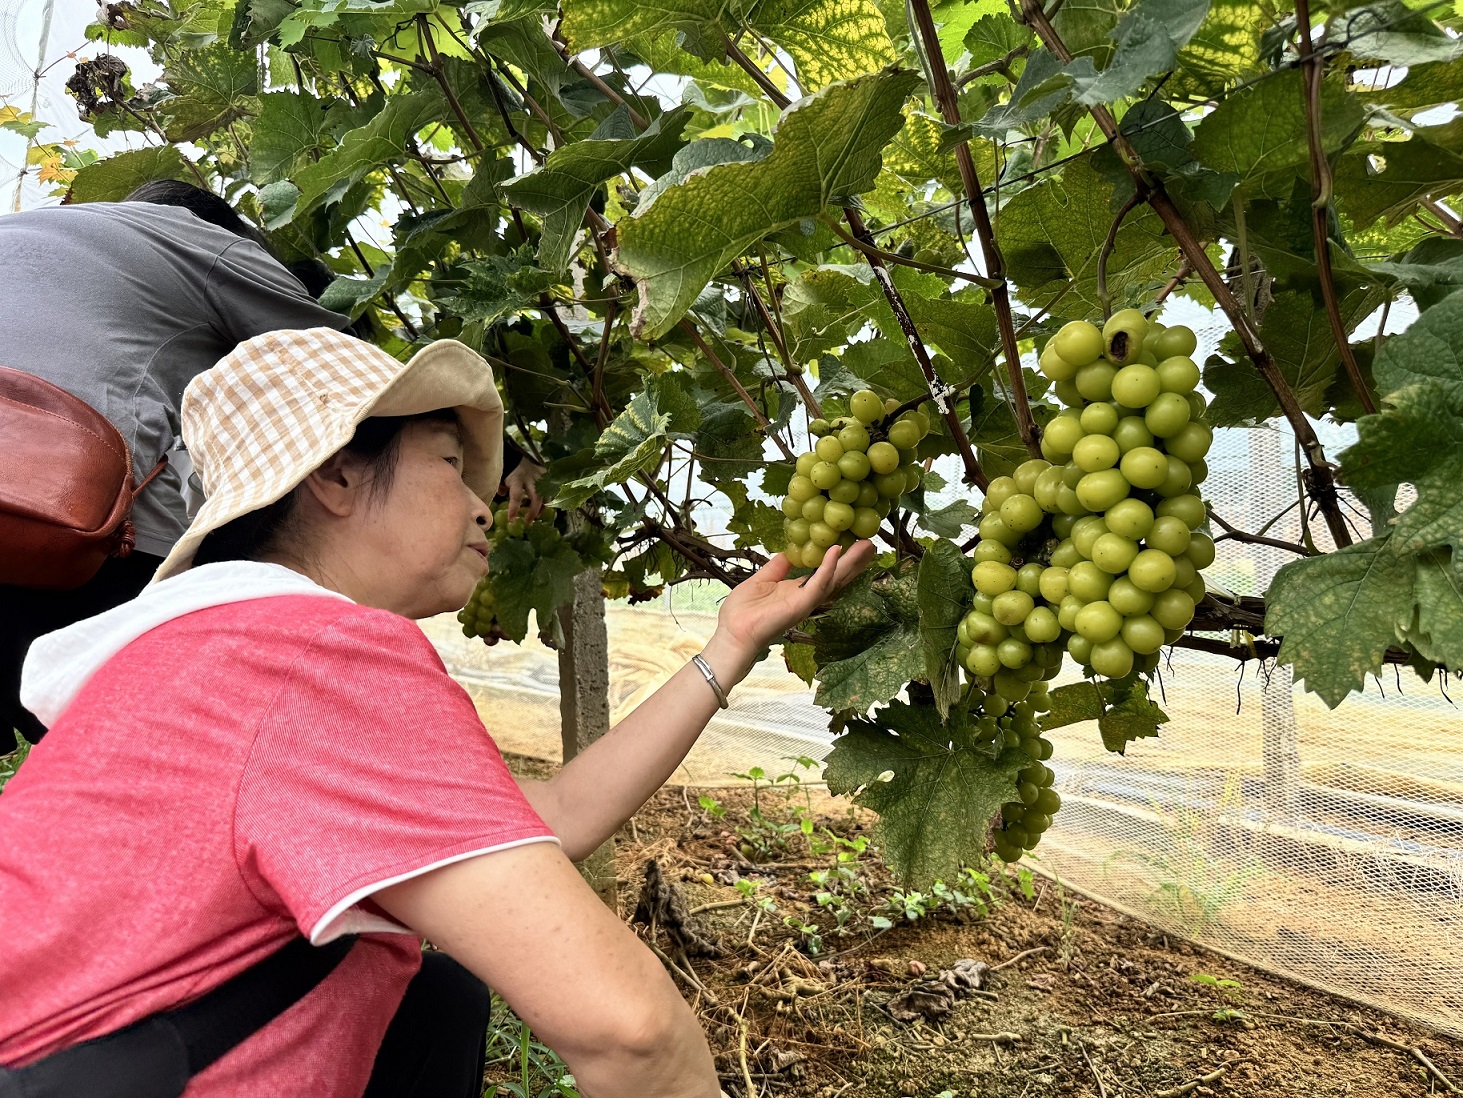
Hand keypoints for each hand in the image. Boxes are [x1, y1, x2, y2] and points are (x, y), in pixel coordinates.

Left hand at [504, 459, 546, 522]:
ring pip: (546, 495)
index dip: (514, 509)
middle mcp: (530, 479)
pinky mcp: (545, 475)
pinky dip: (549, 498)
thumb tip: (502, 494)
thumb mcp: (502, 478)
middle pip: (535, 498)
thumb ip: (502, 487)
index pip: (516, 496)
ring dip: (543, 507)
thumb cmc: (507, 469)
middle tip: (528, 522)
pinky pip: (550, 488)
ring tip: (538, 515)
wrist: (516, 454)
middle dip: (533, 512)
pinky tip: (546, 505)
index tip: (512, 519)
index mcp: (516, 479)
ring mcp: (539, 476)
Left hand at [707, 542, 875, 678]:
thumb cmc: (742, 612)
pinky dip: (827, 567)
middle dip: (854, 561)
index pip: (824, 573)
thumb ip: (777, 567)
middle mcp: (806, 596)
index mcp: (797, 590)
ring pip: (834, 579)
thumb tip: (789, 552)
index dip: (840, 559)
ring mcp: (805, 601)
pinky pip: (818, 584)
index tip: (853, 543)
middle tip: (871, 543)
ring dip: (850, 562)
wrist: (733, 633)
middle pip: (837, 576)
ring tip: (866, 545)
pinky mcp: (801, 605)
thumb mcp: (761, 580)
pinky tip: (836, 551)